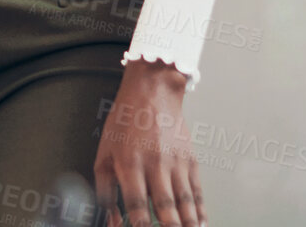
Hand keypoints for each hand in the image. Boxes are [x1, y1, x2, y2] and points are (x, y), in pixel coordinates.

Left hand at [94, 61, 202, 226]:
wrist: (153, 92)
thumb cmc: (125, 123)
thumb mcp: (104, 153)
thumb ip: (105, 190)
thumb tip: (111, 221)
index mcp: (129, 162)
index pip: (136, 203)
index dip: (140, 225)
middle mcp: (154, 163)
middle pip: (165, 205)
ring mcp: (175, 162)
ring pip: (184, 201)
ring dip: (188, 223)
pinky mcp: (190, 160)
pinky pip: (197, 190)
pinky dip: (200, 210)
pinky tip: (201, 223)